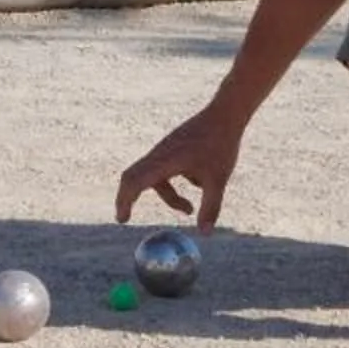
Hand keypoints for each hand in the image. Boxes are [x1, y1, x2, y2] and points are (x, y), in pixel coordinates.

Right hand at [116, 110, 242, 233]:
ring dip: (167, 195)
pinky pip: (164, 168)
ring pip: (153, 176)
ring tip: (190, 209)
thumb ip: (211, 207)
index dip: (124, 200)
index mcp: (164, 161)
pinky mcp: (173, 146)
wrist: (226, 114)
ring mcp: (164, 148)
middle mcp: (159, 154)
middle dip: (128, 198)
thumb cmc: (221, 145)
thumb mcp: (218, 179)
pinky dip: (174, 182)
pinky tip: (199, 182)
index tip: (122, 219)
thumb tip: (205, 233)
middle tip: (126, 216)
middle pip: (132, 177)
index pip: (134, 181)